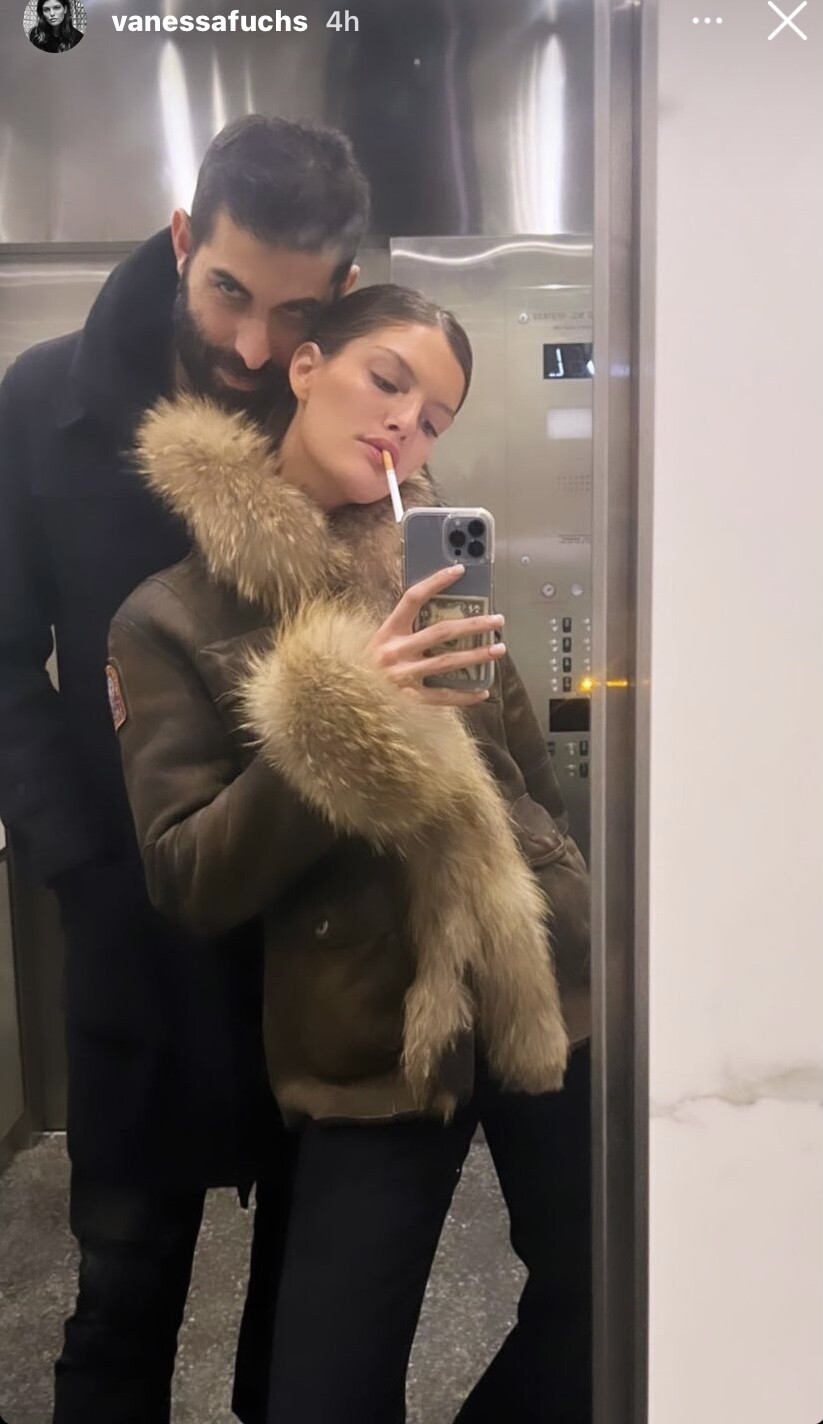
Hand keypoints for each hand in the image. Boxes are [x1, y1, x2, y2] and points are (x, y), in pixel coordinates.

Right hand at [366, 564, 505, 706]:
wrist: (343, 697)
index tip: (459, 570)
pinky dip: (464, 696)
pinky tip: (483, 692)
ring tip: (498, 649)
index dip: (436, 582)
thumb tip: (442, 619)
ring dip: (476, 656)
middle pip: (442, 632)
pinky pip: (442, 697)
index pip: (413, 598)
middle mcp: (396, 651)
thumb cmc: (365, 667)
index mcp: (388, 631)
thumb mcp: (379, 642)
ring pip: (447, 662)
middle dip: (473, 625)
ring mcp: (403, 676)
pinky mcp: (408, 700)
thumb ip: (403, 630)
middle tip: (497, 620)